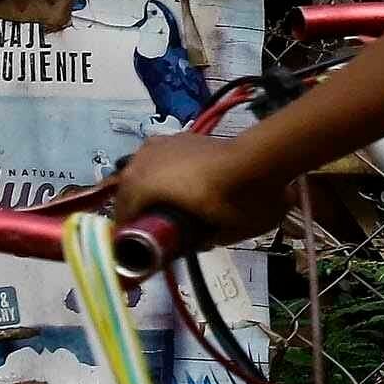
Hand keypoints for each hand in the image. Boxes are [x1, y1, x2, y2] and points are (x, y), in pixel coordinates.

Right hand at [108, 130, 293, 252]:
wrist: (260, 160)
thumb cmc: (236, 201)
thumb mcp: (221, 233)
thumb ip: (201, 241)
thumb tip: (197, 243)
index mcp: (140, 185)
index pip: (123, 216)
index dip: (133, 234)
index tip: (146, 247)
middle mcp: (141, 161)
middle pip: (129, 192)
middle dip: (140, 209)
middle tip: (158, 227)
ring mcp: (160, 144)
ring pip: (142, 172)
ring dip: (149, 188)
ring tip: (168, 204)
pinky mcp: (180, 136)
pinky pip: (161, 158)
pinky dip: (165, 171)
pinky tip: (181, 181)